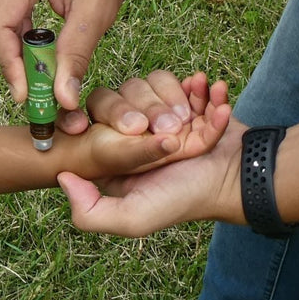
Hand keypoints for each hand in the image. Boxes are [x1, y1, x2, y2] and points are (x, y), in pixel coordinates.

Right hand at [0, 0, 141, 126]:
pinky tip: (37, 45)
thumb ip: (75, 56)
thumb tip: (62, 99)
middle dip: (10, 62)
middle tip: (37, 88)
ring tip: (42, 66)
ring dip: (11, 50)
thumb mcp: (96, 12)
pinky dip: (13, 35)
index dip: (8, 67)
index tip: (26, 96)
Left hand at [60, 75, 245, 236]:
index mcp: (116, 153)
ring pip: (155, 82)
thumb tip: (62, 176)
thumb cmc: (184, 200)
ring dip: (179, 99)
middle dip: (153, 109)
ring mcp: (164, 114)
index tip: (133, 128)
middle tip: (175, 131)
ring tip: (195, 120)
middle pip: (127, 93)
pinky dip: (203, 89)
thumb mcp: (132, 218)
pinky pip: (186, 80)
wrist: (236, 182)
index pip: (96, 115)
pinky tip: (215, 100)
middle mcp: (136, 131)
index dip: (111, 115)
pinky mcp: (190, 102)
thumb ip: (90, 212)